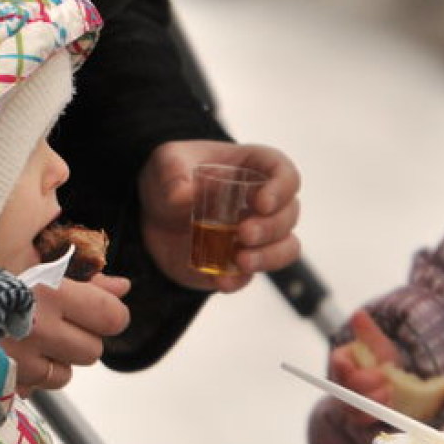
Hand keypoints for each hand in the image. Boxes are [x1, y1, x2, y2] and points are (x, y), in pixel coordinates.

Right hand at [5, 274, 129, 395]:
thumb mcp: (38, 266)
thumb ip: (86, 278)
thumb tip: (123, 288)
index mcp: (52, 292)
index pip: (112, 316)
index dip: (111, 314)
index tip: (101, 311)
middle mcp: (40, 328)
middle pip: (92, 350)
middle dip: (80, 338)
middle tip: (56, 322)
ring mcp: (21, 360)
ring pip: (65, 375)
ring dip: (56, 360)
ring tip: (32, 338)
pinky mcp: (3, 382)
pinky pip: (37, 388)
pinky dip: (32, 376)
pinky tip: (17, 354)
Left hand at [139, 140, 301, 291]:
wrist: (154, 213)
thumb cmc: (171, 175)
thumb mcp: (166, 162)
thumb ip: (173, 174)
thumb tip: (182, 196)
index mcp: (255, 168)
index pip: (286, 174)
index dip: (282, 189)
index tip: (262, 203)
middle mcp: (264, 203)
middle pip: (290, 214)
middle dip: (272, 227)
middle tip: (244, 233)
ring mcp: (256, 236)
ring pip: (285, 248)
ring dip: (269, 256)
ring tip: (242, 261)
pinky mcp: (239, 262)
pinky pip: (251, 276)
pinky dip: (240, 280)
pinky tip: (222, 281)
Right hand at [328, 310, 398, 425]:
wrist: (390, 386)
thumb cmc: (381, 363)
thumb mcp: (378, 346)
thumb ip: (367, 333)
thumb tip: (358, 314)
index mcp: (341, 362)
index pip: (340, 366)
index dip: (358, 371)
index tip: (381, 371)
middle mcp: (340, 384)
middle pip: (346, 390)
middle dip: (368, 388)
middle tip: (388, 384)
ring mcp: (347, 404)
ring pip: (352, 411)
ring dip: (373, 406)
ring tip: (390, 396)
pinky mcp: (358, 420)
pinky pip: (361, 425)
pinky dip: (375, 420)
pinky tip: (390, 411)